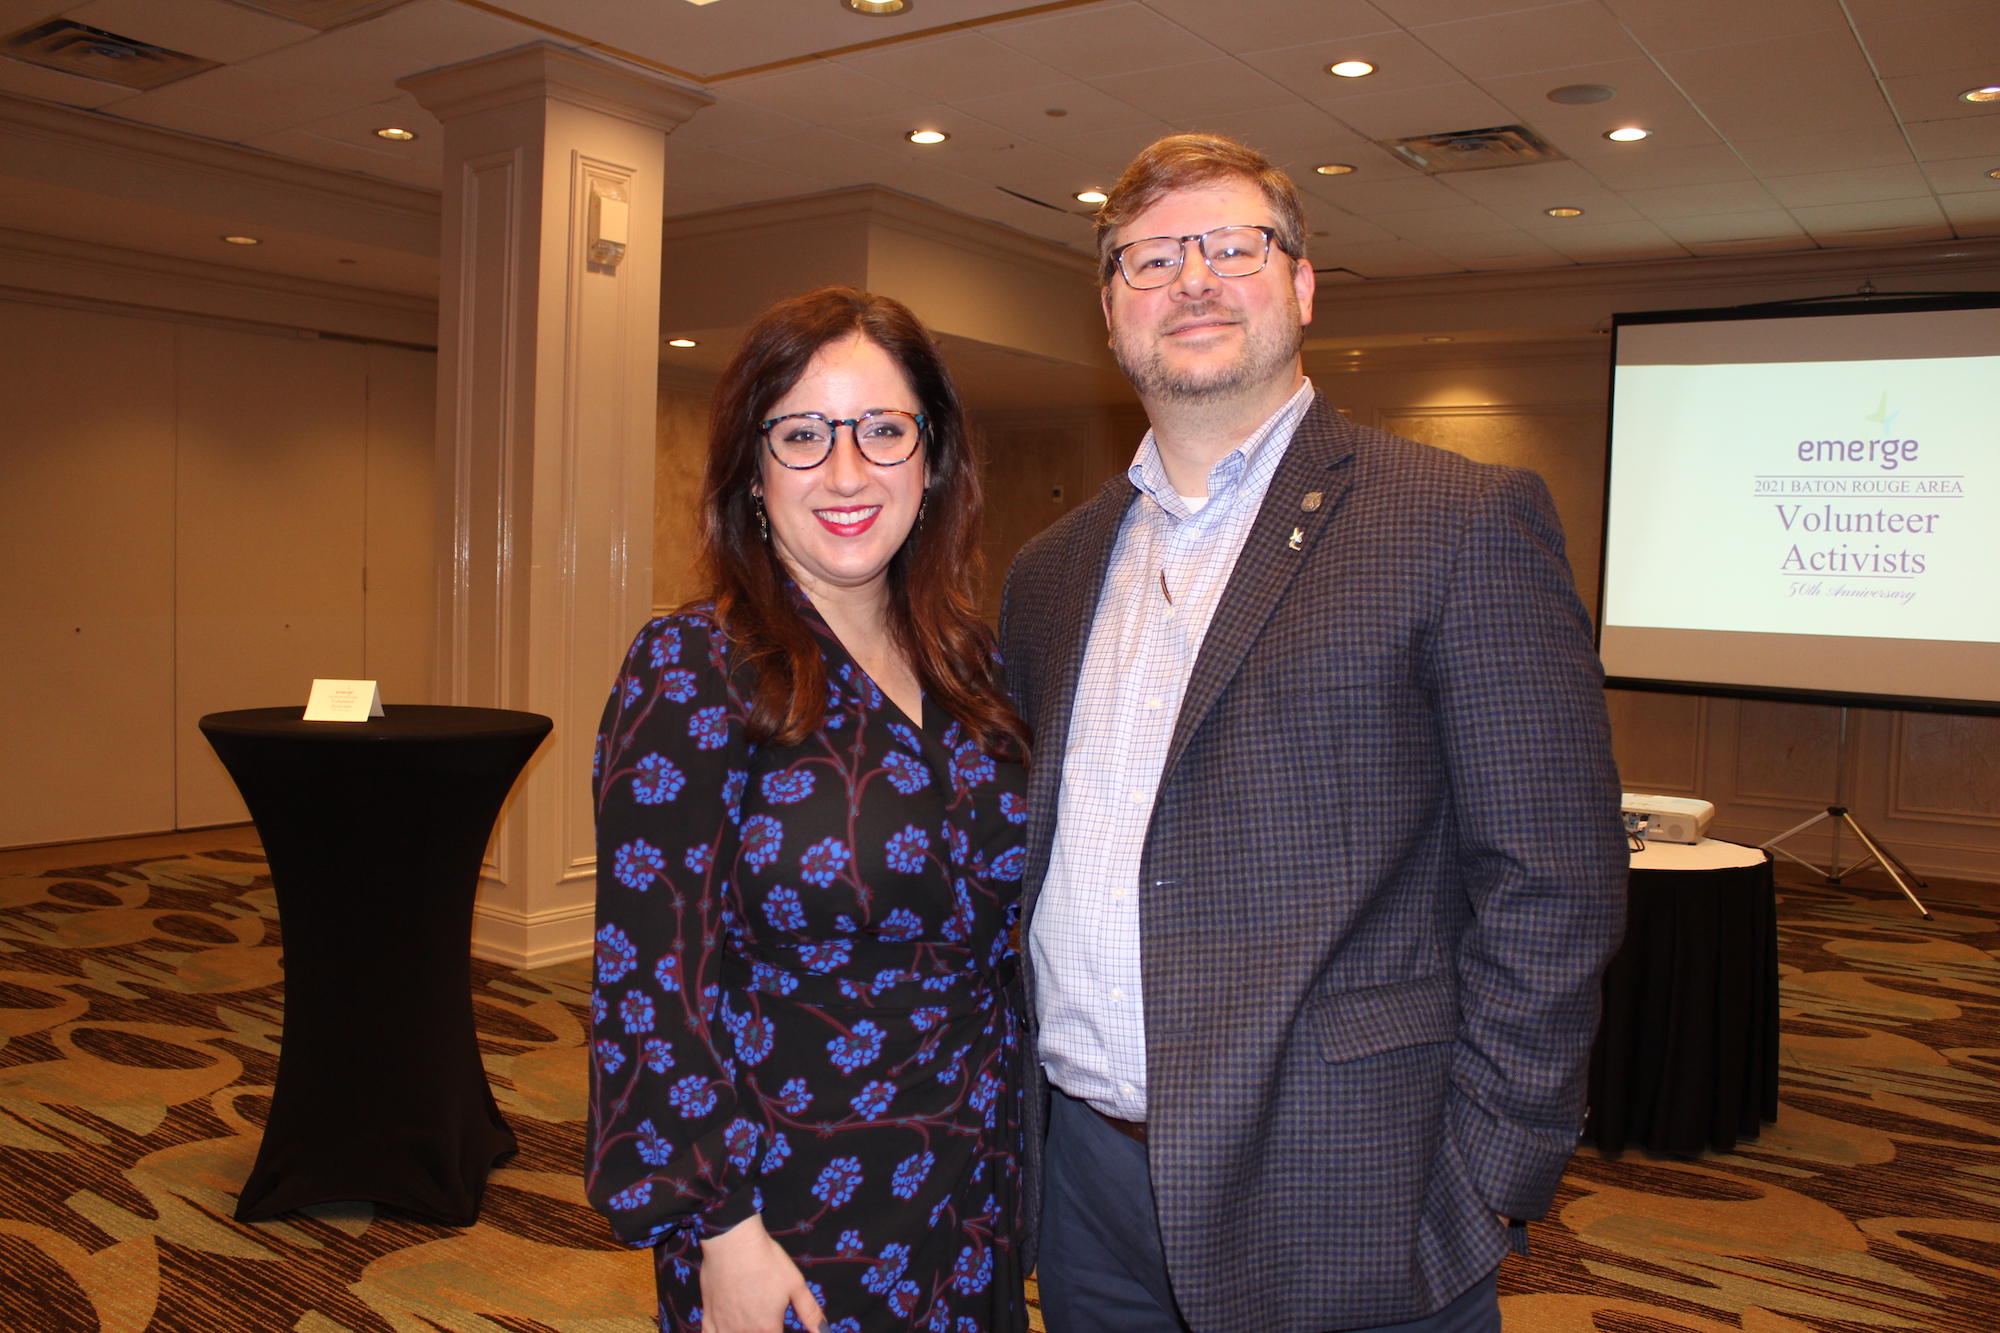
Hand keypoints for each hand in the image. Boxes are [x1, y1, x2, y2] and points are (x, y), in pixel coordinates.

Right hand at [699, 1214, 826, 1332]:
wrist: (733, 1242)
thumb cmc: (766, 1261)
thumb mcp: (795, 1284)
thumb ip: (810, 1312)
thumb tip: (825, 1331)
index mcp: (767, 1329)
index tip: (778, 1325)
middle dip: (762, 1332)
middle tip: (764, 1319)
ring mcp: (724, 1327)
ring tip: (750, 1322)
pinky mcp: (708, 1318)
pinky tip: (727, 1329)